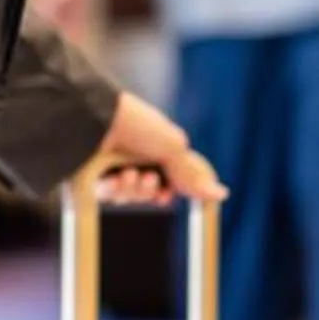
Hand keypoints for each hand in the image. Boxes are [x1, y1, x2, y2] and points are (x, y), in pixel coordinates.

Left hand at [97, 93, 227, 204]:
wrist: (96, 121)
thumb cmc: (136, 125)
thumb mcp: (173, 148)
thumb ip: (193, 174)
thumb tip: (221, 193)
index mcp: (156, 147)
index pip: (171, 178)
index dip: (171, 189)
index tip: (169, 192)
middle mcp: (136, 158)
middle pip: (152, 192)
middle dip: (152, 190)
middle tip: (149, 178)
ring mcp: (116, 168)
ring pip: (133, 197)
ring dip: (136, 190)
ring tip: (131, 174)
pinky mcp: (97, 178)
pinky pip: (113, 198)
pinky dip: (118, 190)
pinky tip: (116, 177)